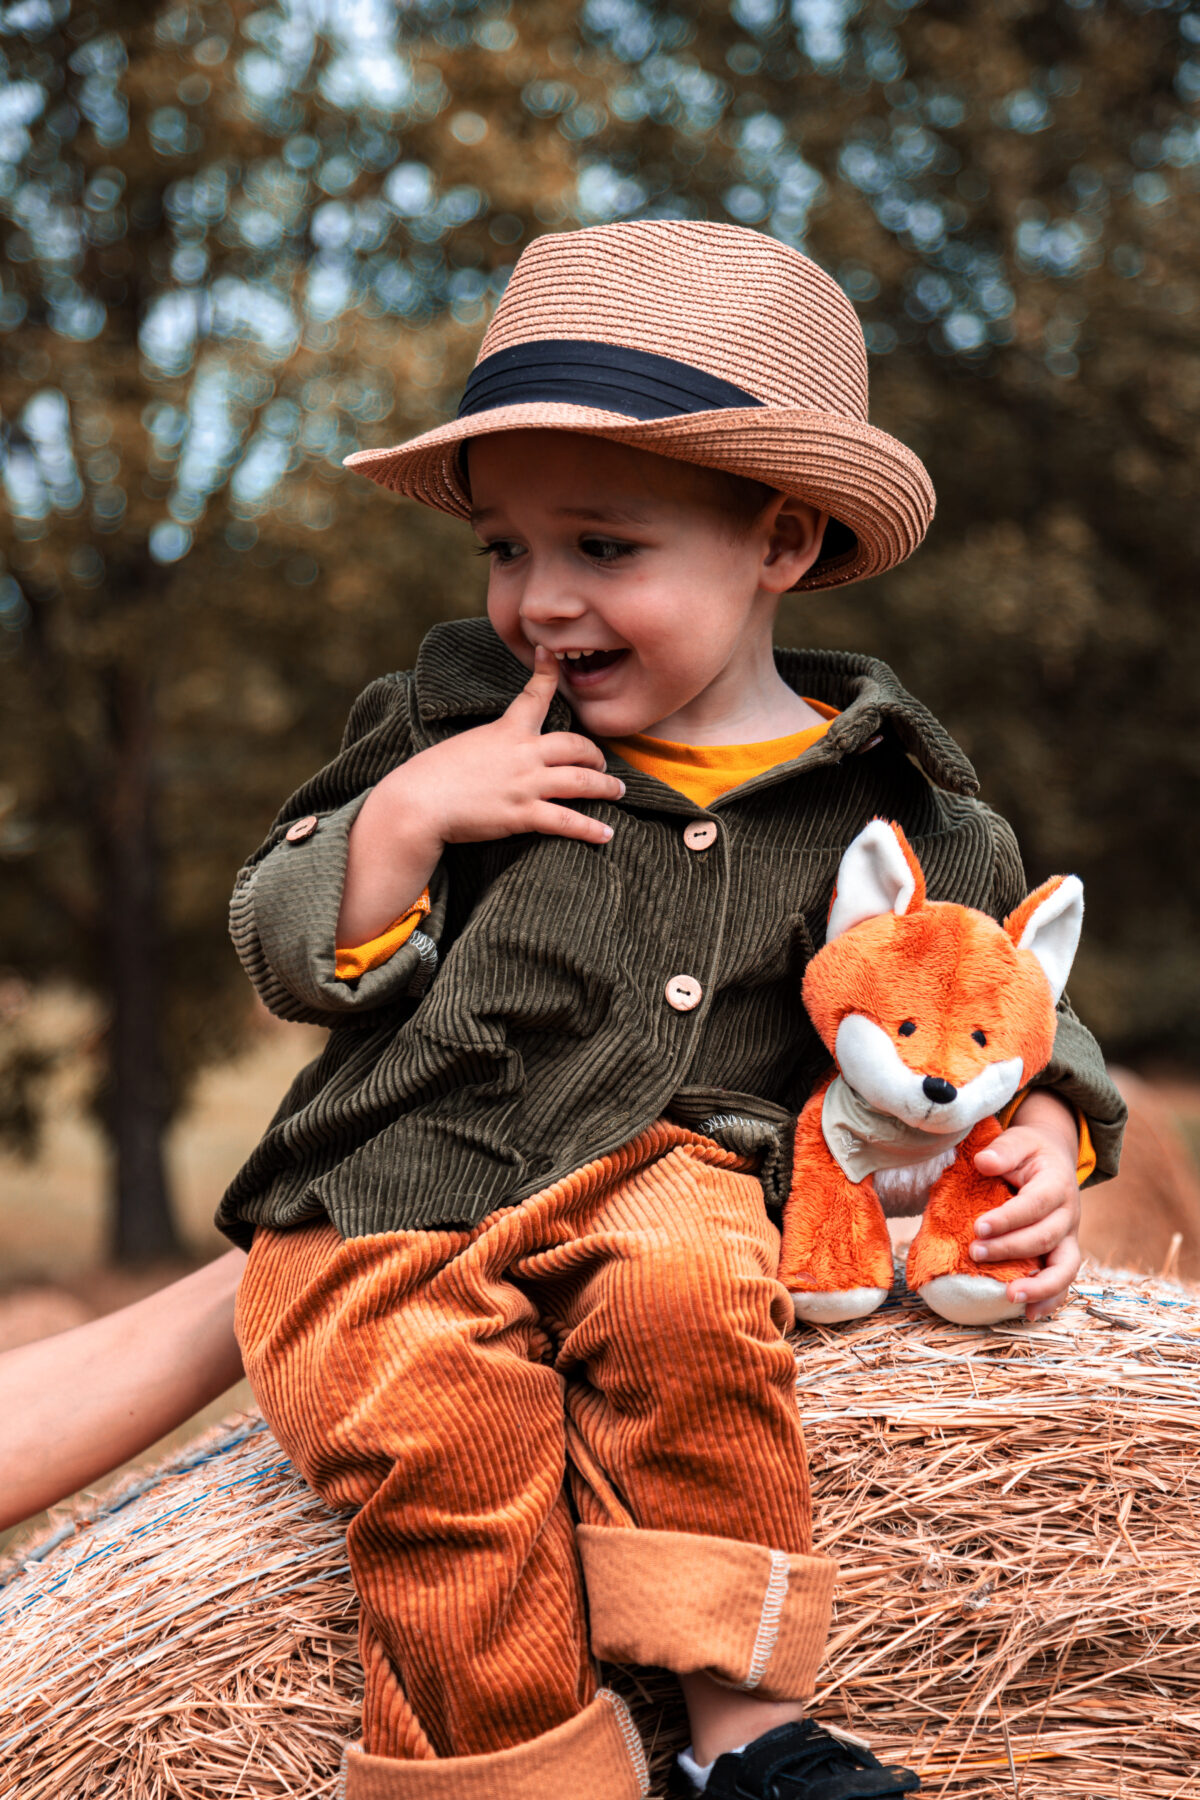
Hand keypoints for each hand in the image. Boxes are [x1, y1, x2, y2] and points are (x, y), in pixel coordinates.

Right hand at [395, 644, 624, 848]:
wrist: (418, 801)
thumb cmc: (431, 775)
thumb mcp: (463, 746)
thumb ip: (489, 746)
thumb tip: (495, 753)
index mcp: (506, 731)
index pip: (535, 695)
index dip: (548, 673)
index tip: (551, 655)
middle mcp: (523, 753)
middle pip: (576, 745)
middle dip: (596, 755)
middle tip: (603, 764)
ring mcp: (526, 784)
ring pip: (582, 782)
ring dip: (606, 787)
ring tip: (618, 792)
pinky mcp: (522, 814)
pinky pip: (568, 822)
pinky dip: (591, 830)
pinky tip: (606, 834)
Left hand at [971, 1091, 1080, 1322]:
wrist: (1054, 1160)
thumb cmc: (1029, 1153)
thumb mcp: (1018, 1140)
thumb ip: (1003, 1150)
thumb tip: (983, 1161)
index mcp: (1057, 1184)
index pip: (1035, 1204)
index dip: (1008, 1218)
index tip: (978, 1226)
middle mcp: (1068, 1214)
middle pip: (1045, 1238)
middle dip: (1010, 1249)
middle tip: (975, 1253)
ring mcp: (1069, 1238)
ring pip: (1065, 1268)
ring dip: (1039, 1286)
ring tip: (1010, 1298)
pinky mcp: (1064, 1254)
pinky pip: (1063, 1281)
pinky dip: (1050, 1300)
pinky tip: (1028, 1314)